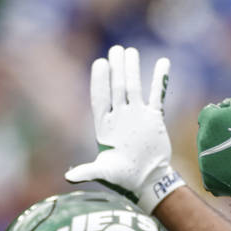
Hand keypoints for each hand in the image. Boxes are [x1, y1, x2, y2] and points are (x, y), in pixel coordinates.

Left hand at [65, 45, 184, 212]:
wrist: (147, 180)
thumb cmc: (122, 177)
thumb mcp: (104, 172)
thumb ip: (88, 171)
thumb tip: (68, 177)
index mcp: (104, 125)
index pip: (100, 98)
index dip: (100, 81)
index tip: (100, 63)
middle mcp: (119, 116)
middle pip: (117, 87)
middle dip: (116, 69)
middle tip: (116, 50)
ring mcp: (136, 115)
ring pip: (134, 87)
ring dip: (132, 70)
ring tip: (130, 51)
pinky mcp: (153, 118)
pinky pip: (157, 95)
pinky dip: (159, 80)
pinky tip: (162, 62)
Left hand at [196, 98, 230, 197]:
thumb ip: (230, 105)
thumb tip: (218, 107)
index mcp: (211, 120)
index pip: (205, 117)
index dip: (218, 119)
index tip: (229, 126)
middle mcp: (203, 140)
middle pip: (205, 137)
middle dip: (217, 138)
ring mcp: (204, 162)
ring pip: (207, 156)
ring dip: (218, 156)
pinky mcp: (209, 181)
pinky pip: (210, 175)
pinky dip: (219, 175)